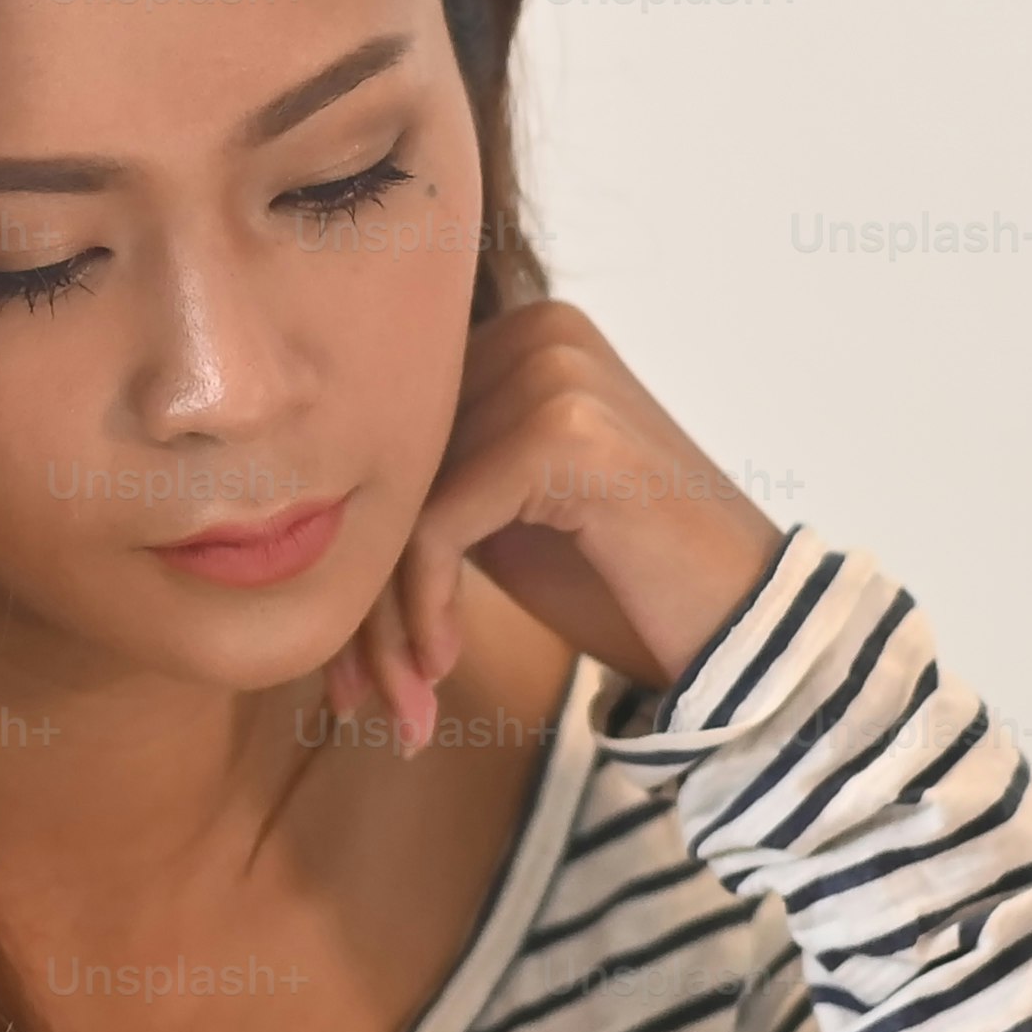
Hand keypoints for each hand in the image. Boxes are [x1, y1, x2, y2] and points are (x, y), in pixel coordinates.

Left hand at [328, 303, 787, 750]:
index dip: (352, 552)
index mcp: (516, 334)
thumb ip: (425, 481)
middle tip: (358, 693)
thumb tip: (291, 509)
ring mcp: (553, 374)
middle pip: (383, 471)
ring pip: (398, 507)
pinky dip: (424, 608)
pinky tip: (444, 665)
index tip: (345, 659)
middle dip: (358, 595)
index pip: (384, 439)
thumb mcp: (498, 515)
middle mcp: (534, 332)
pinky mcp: (561, 434)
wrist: (740, 627)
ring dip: (384, 622)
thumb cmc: (620, 578)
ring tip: (400, 700)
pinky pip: (434, 527)